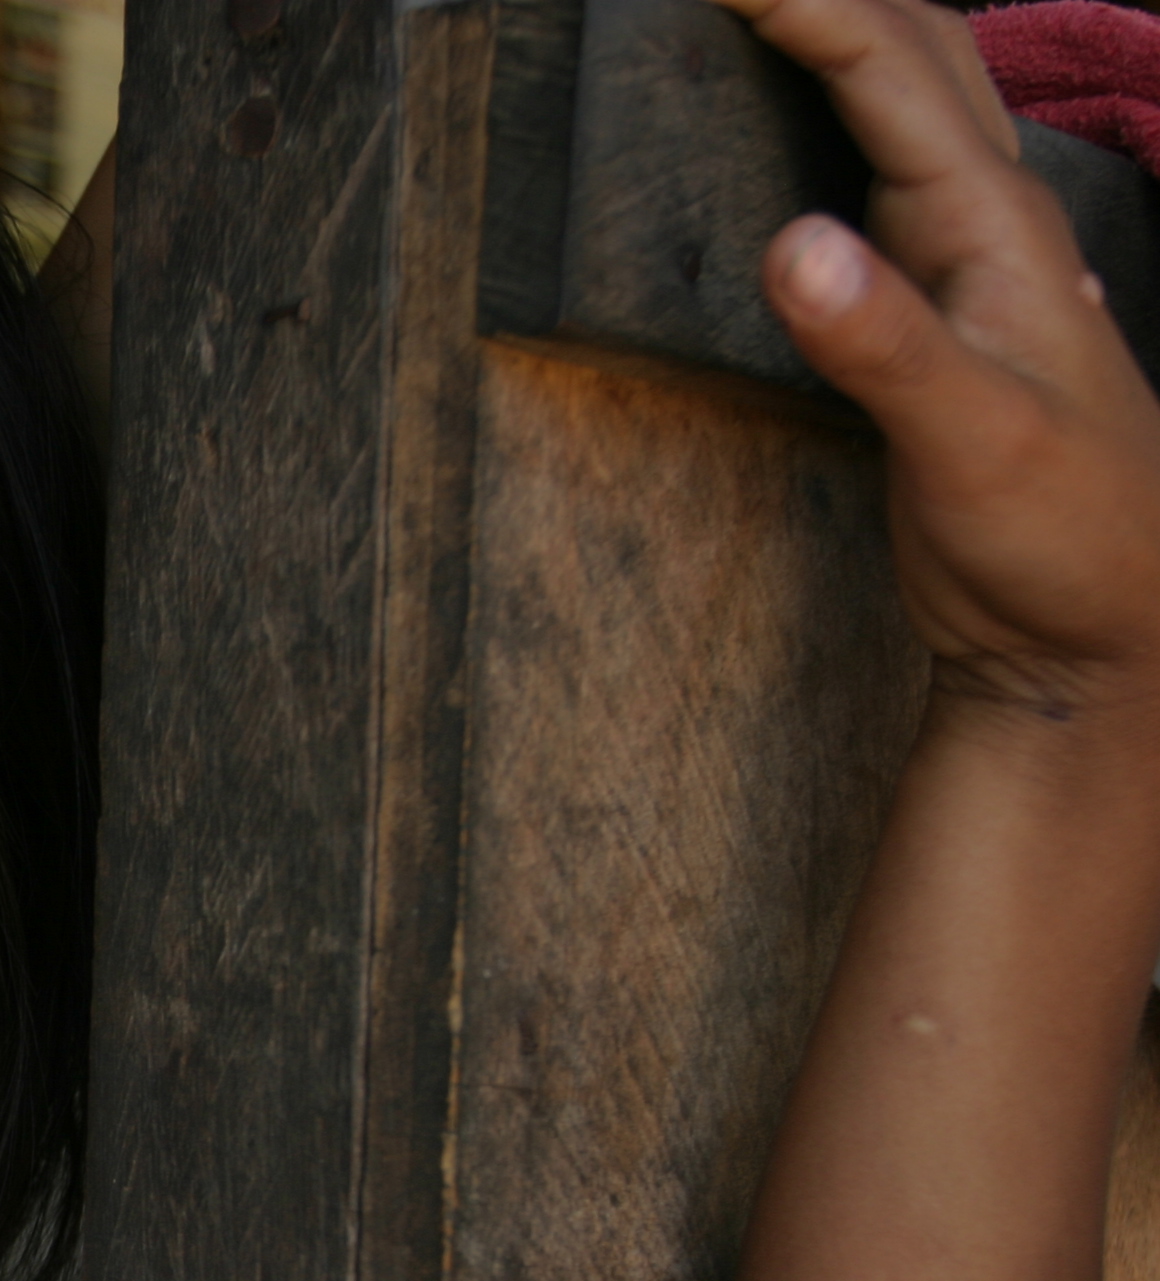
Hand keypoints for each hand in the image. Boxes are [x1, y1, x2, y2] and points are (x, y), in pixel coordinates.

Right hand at [718, 0, 1159, 723]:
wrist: (1107, 632)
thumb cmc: (1063, 543)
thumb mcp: (972, 448)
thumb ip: (882, 346)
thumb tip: (789, 246)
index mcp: (996, 229)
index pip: (888, 67)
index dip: (801, 1)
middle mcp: (993, 221)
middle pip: (915, 43)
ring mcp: (972, 260)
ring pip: (916, 90)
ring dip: (842, 27)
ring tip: (759, 13)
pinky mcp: (940, 307)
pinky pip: (894, 160)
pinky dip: (844, 103)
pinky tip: (811, 113)